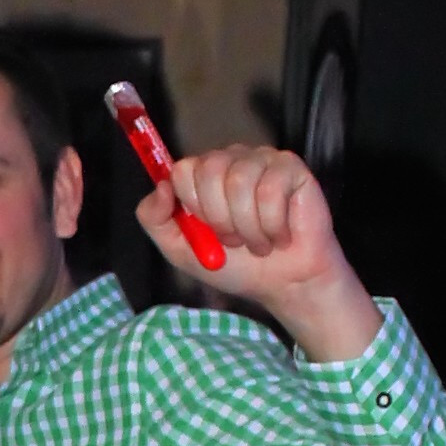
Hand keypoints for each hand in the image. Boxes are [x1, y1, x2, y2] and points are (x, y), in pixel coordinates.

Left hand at [138, 145, 381, 361]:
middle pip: (208, 169)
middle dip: (219, 218)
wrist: (282, 285)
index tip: (206, 229)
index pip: (182, 170)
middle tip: (234, 240)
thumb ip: (155, 219)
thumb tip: (161, 186)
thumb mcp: (180, 251)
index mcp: (202, 176)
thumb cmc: (236, 266)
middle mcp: (231, 161)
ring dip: (247, 226)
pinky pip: (271, 189)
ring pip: (239, 180)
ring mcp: (261, 160)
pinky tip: (279, 235)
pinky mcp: (291, 168)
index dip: (193, 206)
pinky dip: (272, 225)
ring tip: (257, 241)